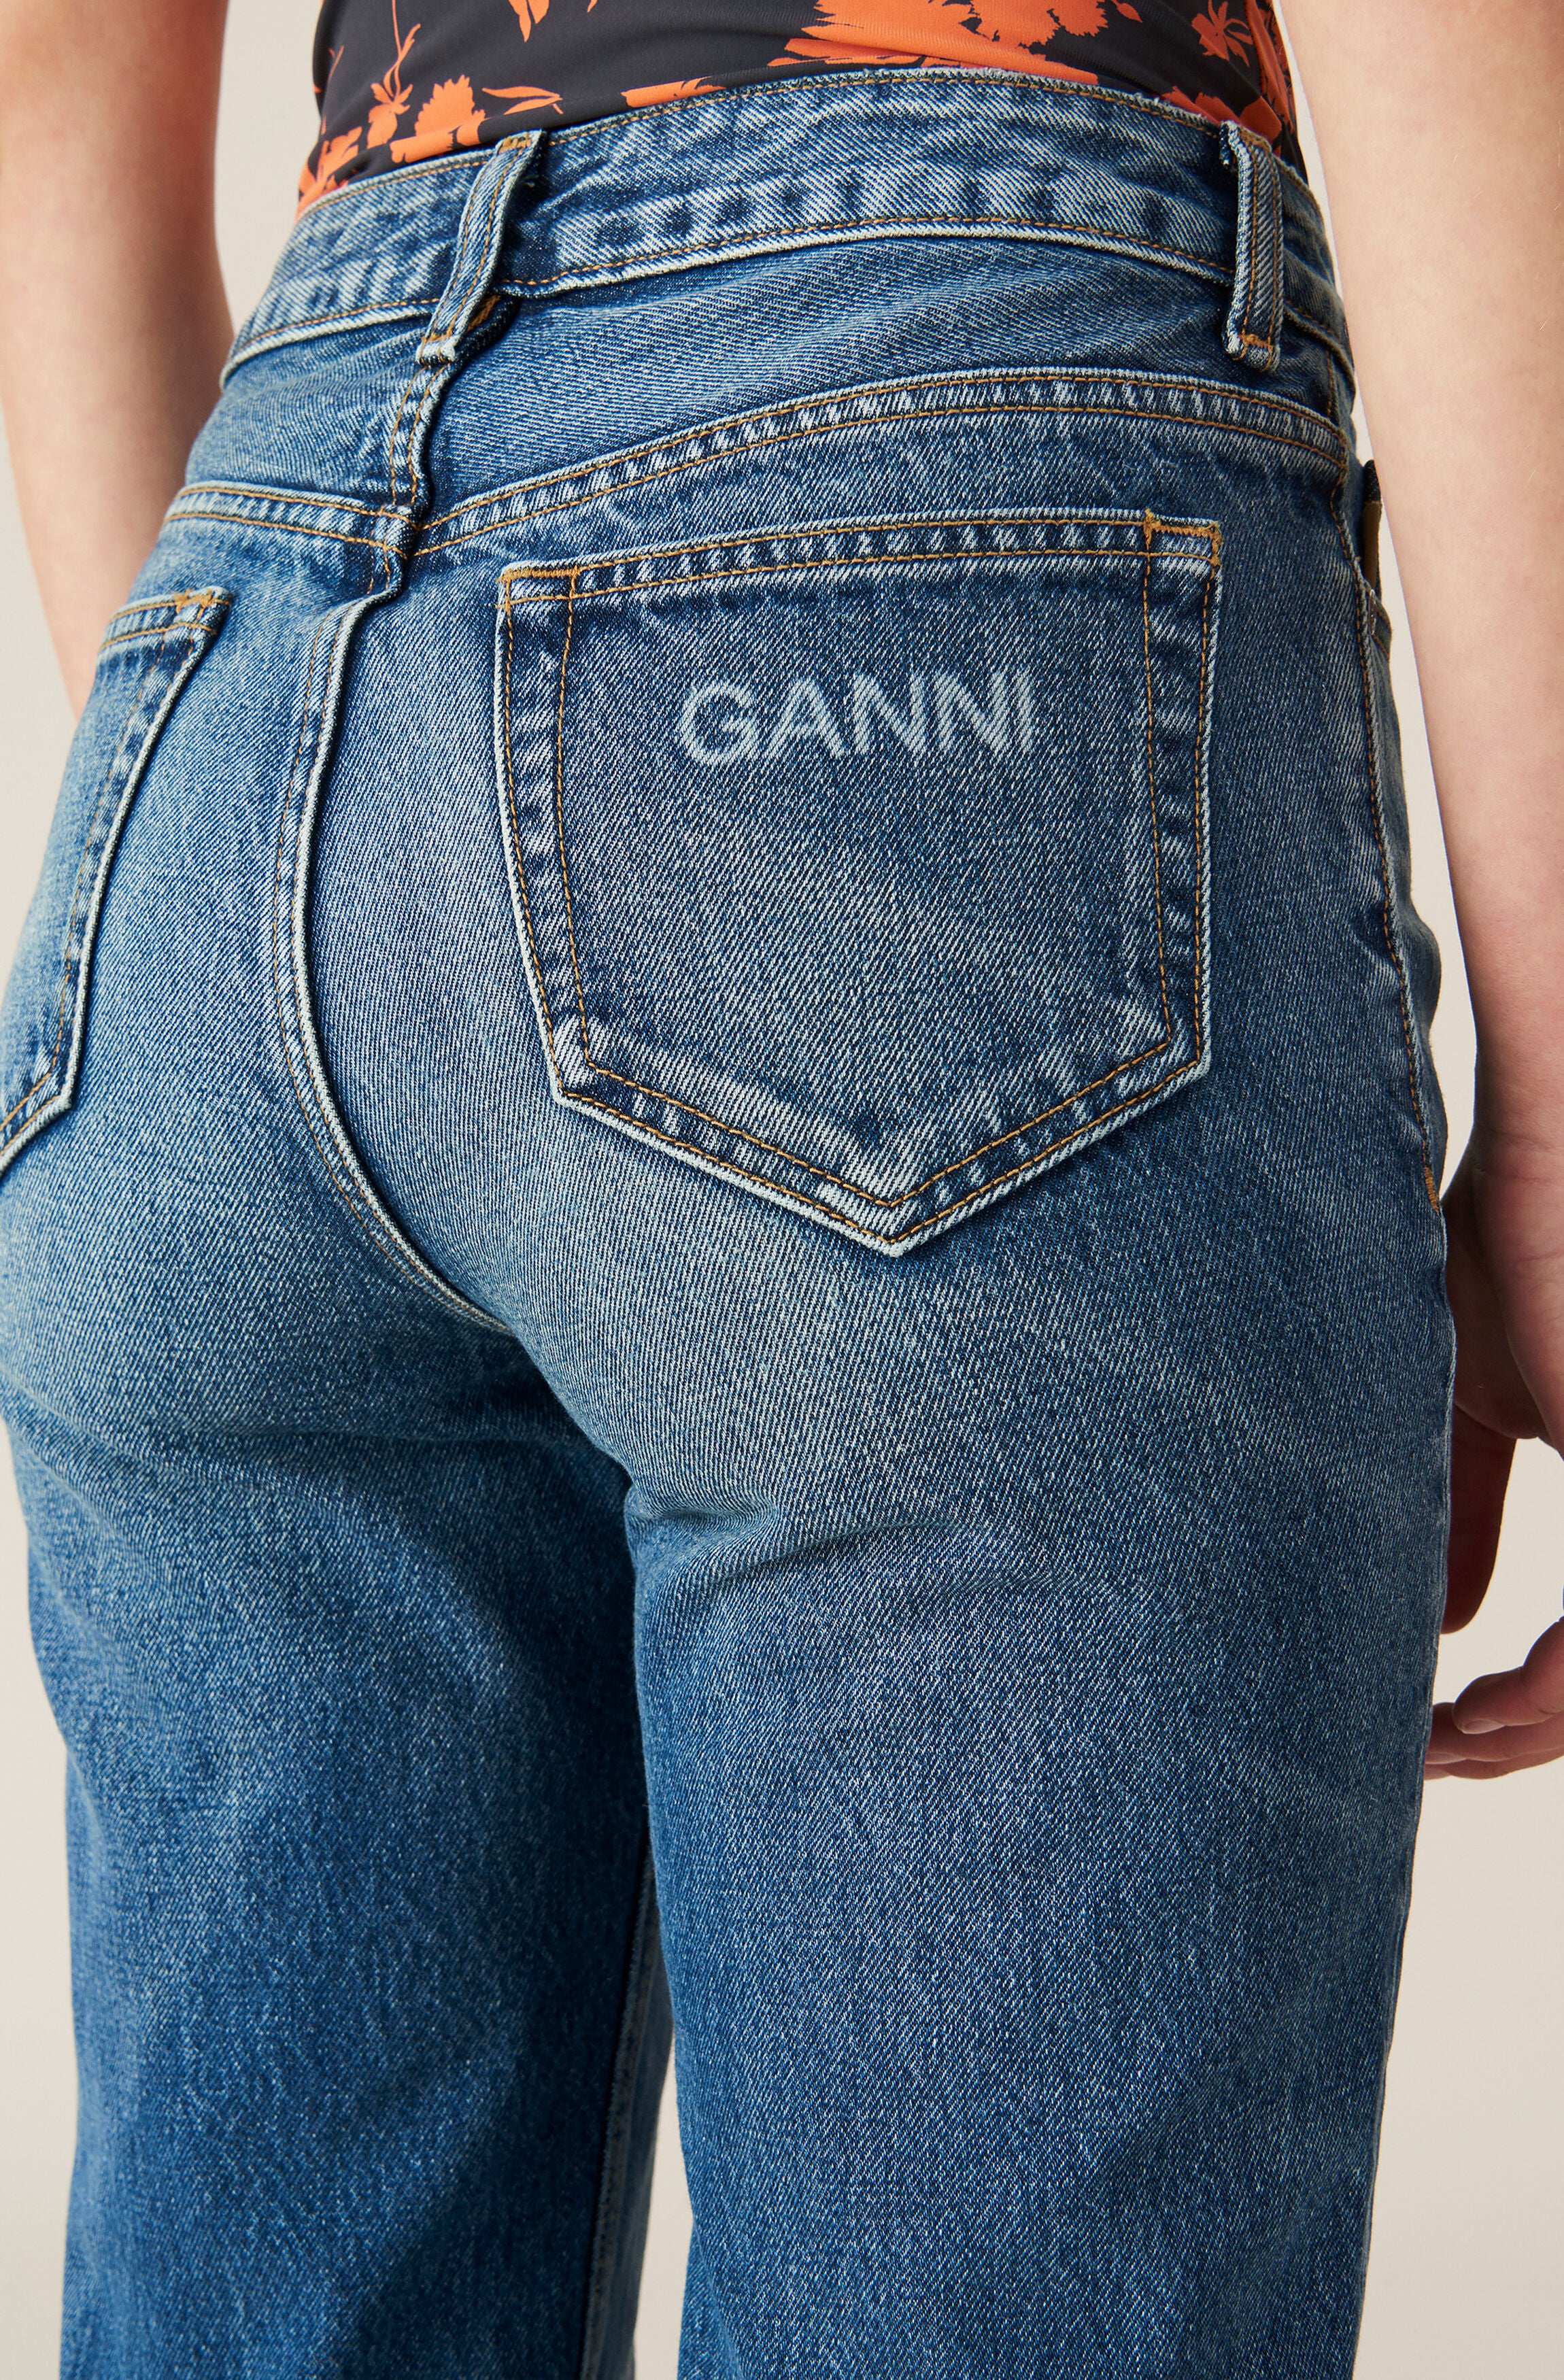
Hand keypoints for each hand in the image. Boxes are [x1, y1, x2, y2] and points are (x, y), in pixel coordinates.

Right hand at [1426, 1104, 1563, 1779]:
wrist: (1557, 1132)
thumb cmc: (1512, 1229)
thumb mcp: (1470, 1397)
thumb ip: (1460, 1507)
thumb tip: (1440, 1623)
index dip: (1518, 1711)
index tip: (1430, 1726)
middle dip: (1512, 1744)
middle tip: (1421, 1755)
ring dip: (1527, 1736)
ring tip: (1441, 1738)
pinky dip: (1554, 1695)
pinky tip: (1478, 1706)